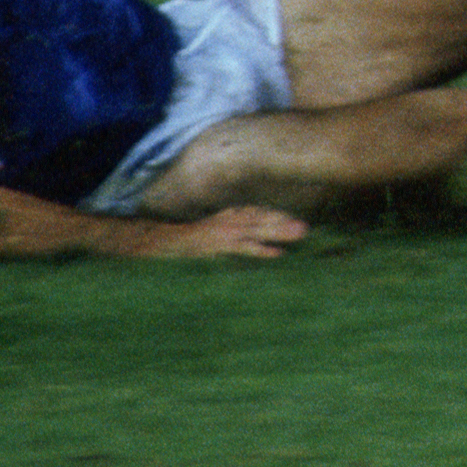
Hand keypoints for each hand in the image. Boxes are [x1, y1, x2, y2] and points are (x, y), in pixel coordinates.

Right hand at [159, 205, 307, 258]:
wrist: (162, 240)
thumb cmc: (183, 238)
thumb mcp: (205, 228)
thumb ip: (223, 227)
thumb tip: (241, 235)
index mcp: (226, 216)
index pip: (254, 213)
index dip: (274, 215)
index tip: (292, 217)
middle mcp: (229, 221)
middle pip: (261, 220)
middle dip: (283, 223)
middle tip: (305, 228)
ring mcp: (226, 233)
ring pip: (258, 231)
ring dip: (279, 232)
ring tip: (300, 234)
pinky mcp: (221, 246)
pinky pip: (244, 248)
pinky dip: (261, 250)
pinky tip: (278, 254)